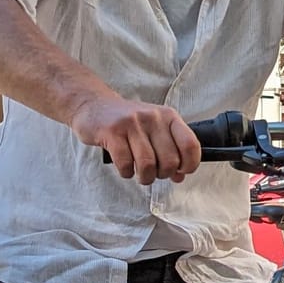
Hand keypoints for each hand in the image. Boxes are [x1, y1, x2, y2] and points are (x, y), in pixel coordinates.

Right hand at [70, 97, 199, 184]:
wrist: (93, 105)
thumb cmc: (128, 122)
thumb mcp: (154, 130)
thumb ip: (170, 151)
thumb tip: (180, 176)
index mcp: (169, 116)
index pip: (190, 144)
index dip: (189, 164)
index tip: (180, 171)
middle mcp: (153, 117)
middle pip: (170, 160)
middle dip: (163, 174)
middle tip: (154, 173)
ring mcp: (132, 123)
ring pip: (148, 164)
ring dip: (146, 177)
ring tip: (141, 175)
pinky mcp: (112, 132)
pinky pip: (125, 163)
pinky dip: (127, 172)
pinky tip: (125, 168)